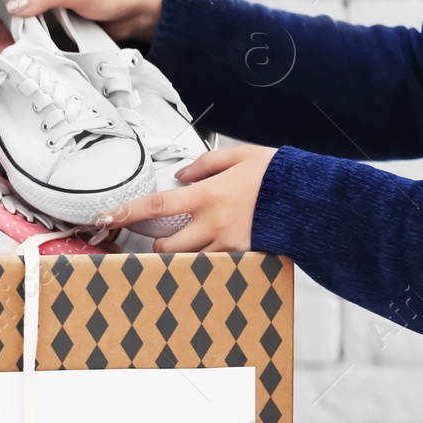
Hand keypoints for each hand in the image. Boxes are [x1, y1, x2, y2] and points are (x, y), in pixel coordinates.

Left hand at [95, 145, 277, 252]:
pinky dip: (209, 260)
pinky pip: (215, 266)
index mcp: (207, 196)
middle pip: (165, 246)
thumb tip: (180, 174)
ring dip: (183, 254)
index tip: (104, 218)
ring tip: (193, 241)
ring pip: (188, 260)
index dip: (125, 213)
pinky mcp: (244, 258)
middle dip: (158, 244)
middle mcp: (213, 224)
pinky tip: (217, 249)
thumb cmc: (281, 176)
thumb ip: (205, 164)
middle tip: (165, 234)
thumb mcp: (241, 156)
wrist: (317, 200)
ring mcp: (228, 245)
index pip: (154, 206)